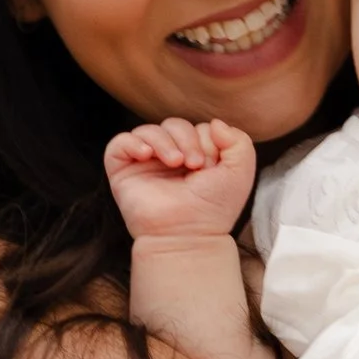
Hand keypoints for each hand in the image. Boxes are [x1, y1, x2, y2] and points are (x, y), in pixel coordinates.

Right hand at [104, 117, 256, 245]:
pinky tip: (146, 155)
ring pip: (148, 131)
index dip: (205, 140)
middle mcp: (168, 157)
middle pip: (173, 125)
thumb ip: (238, 141)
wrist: (188, 234)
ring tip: (175, 163)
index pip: (196, 127)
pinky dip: (132, 143)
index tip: (210, 166)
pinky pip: (119, 143)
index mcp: (194, 155)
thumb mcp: (239, 171)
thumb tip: (215, 124)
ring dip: (164, 141)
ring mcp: (144, 164)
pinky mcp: (122, 172)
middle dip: (187, 138)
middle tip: (195, 165)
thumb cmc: (213, 208)